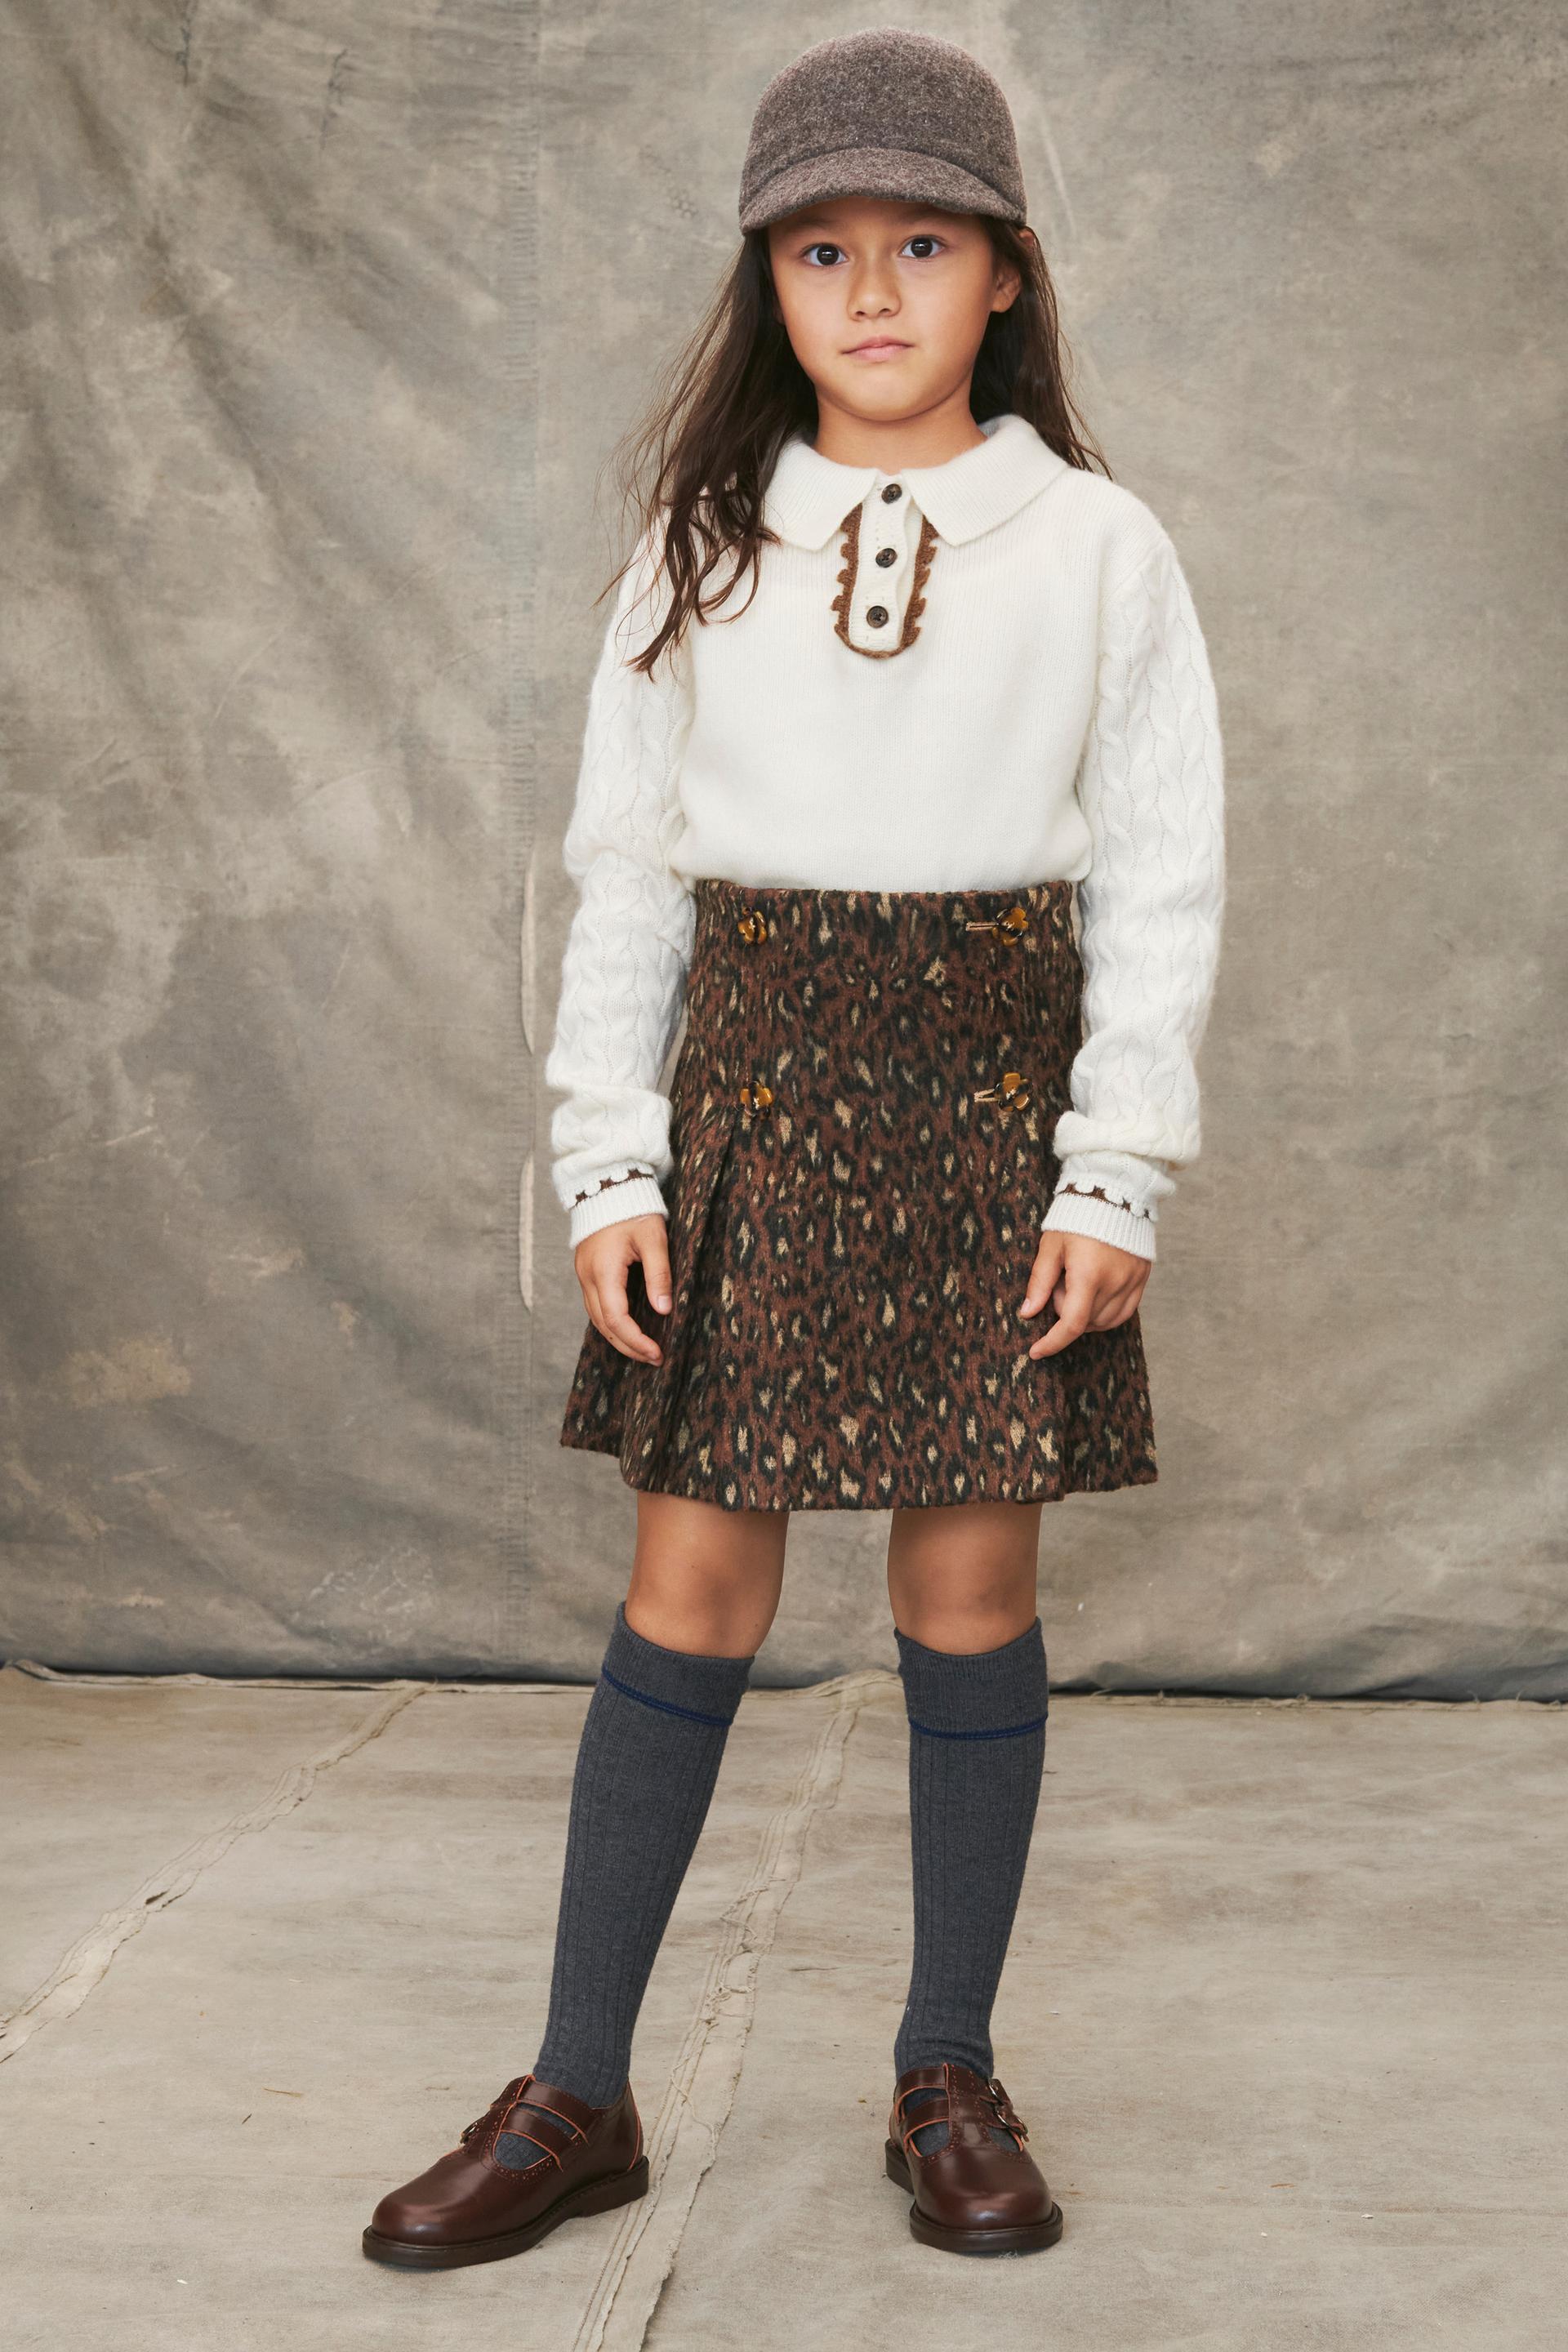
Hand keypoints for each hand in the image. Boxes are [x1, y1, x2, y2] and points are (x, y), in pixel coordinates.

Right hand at [573, 1214, 673, 1364]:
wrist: (607, 1183)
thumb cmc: (633, 1208)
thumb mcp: (653, 1239)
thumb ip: (659, 1274)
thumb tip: (664, 1309)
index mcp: (603, 1271)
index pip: (617, 1319)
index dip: (636, 1341)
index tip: (657, 1353)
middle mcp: (588, 1277)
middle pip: (603, 1326)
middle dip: (628, 1346)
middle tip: (654, 1358)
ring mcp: (583, 1275)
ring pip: (596, 1318)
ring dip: (618, 1338)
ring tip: (643, 1350)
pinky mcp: (587, 1271)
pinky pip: (595, 1306)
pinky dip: (610, 1322)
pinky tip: (627, 1328)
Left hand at [1019, 1229, 1149, 1358]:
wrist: (1114, 1193)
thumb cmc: (1076, 1218)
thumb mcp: (1051, 1246)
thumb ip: (1040, 1282)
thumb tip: (1028, 1313)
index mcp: (1088, 1275)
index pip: (1071, 1324)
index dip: (1052, 1343)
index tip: (1036, 1351)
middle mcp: (1114, 1283)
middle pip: (1085, 1322)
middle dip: (1066, 1312)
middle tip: (1062, 1282)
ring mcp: (1132, 1282)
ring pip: (1105, 1322)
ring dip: (1086, 1316)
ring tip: (1079, 1284)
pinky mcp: (1142, 1279)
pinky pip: (1123, 1313)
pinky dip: (1106, 1314)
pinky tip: (1095, 1295)